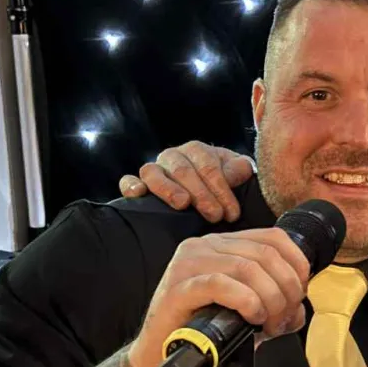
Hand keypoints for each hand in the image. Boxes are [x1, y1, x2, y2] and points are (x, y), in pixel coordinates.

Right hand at [119, 142, 254, 223]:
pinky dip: (131, 185)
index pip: (208, 167)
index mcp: (197, 151)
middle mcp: (173, 156)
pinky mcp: (138, 184)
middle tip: (215, 215)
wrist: (208, 191)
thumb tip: (234, 174)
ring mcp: (154, 170)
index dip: (221, 190)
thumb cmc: (224, 182)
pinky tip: (139, 194)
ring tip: (183, 204)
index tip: (232, 213)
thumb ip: (239, 170)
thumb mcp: (237, 174)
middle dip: (201, 194)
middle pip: (183, 171)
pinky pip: (128, 181)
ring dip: (168, 189)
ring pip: (154, 173)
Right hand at [128, 228, 310, 366]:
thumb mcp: (246, 312)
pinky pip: (221, 284)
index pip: (273, 237)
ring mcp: (188, 264)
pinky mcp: (179, 288)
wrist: (162, 354)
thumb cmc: (203, 330)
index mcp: (222, 244)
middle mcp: (204, 246)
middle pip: (266, 255)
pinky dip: (246, 301)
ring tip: (270, 324)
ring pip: (248, 268)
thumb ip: (274, 305)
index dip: (297, 264)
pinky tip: (252, 318)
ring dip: (271, 299)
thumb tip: (300, 311)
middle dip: (287, 290)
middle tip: (285, 318)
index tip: (300, 295)